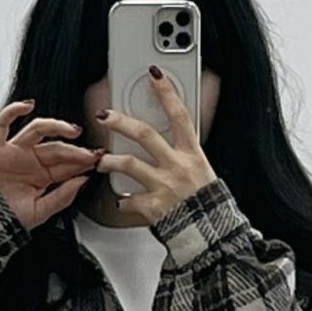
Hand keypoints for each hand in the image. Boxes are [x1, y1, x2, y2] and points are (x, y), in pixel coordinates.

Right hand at [0, 101, 102, 229]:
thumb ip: (62, 197)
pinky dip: (12, 111)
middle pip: (57, 148)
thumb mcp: (41, 211)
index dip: (83, 161)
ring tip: (72, 130)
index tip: (99, 159)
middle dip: (75, 150)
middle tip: (91, 153)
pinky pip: (2, 125)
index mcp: (42, 176)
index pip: (66, 164)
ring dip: (56, 126)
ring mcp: (15, 151)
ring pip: (37, 130)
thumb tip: (83, 180)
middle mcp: (31, 160)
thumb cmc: (7, 218)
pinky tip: (27, 106)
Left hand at [95, 71, 215, 224]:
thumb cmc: (206, 204)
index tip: (154, 75)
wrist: (210, 234)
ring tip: (101, 160)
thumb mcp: (203, 171)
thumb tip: (172, 136)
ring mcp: (164, 186)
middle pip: (146, 135)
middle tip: (106, 116)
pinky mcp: (153, 207)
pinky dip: (123, 200)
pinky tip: (121, 200)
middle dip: (122, 122)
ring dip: (110, 161)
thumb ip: (184, 154)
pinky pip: (129, 200)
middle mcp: (178, 167)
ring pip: (129, 164)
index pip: (180, 115)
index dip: (167, 93)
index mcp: (193, 154)